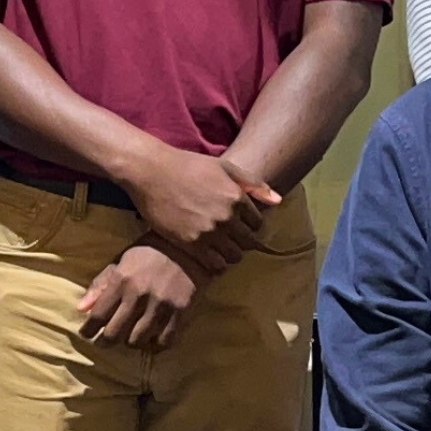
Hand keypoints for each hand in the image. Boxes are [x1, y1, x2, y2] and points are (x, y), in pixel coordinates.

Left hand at [77, 240, 200, 348]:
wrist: (188, 245)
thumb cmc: (150, 251)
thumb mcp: (121, 260)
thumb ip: (100, 284)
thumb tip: (81, 309)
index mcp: (121, 280)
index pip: (98, 315)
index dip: (88, 330)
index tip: (85, 334)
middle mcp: (139, 295)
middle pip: (114, 333)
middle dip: (104, 342)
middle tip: (102, 342)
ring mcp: (160, 305)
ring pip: (137, 340)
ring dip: (129, 342)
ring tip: (128, 338)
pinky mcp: (179, 312)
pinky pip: (163, 341)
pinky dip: (154, 345)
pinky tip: (150, 340)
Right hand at [118, 143, 275, 266]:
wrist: (152, 172)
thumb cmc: (188, 166)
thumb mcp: (225, 167)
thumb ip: (254, 184)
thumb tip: (278, 201)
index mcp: (237, 198)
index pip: (258, 224)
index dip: (249, 225)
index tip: (238, 224)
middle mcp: (226, 217)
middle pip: (248, 243)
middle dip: (241, 241)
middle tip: (228, 237)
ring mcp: (209, 232)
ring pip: (234, 256)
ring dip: (229, 253)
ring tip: (218, 246)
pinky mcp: (191, 244)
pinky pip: (215, 265)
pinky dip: (215, 263)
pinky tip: (207, 254)